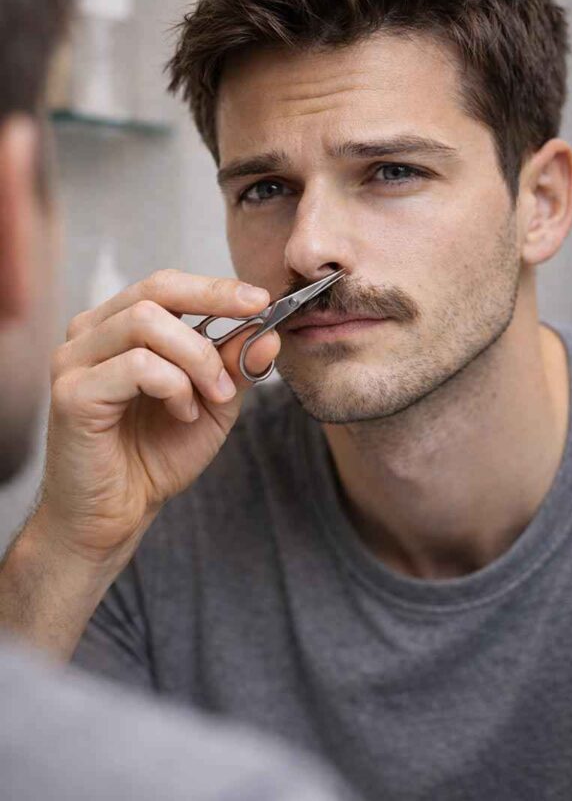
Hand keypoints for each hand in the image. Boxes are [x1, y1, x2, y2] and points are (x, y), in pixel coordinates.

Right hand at [41, 268, 279, 561]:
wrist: (116, 515)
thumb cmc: (154, 456)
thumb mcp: (213, 403)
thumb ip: (235, 366)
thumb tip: (269, 332)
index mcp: (117, 327)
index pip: (165, 285)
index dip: (215, 288)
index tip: (261, 299)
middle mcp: (89, 334)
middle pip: (154, 291)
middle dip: (213, 307)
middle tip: (252, 338)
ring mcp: (75, 361)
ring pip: (146, 322)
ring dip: (197, 359)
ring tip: (213, 397)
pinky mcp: (72, 394)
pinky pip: (136, 366)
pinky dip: (174, 387)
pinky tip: (182, 415)